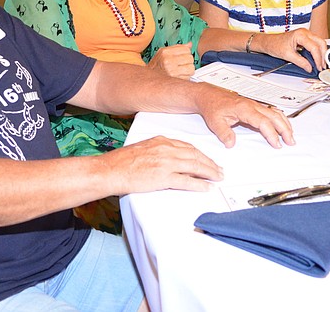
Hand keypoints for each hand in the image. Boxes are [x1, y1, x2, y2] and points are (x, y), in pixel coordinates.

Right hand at [103, 136, 223, 193]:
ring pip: (195, 166)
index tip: (208, 160)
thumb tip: (168, 159)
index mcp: (161, 141)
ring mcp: (165, 163)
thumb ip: (158, 151)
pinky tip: (206, 187)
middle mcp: (166, 149)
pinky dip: (199, 184)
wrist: (110, 170)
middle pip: (195, 155)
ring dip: (209, 172)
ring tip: (217, 178)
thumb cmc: (121, 162)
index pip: (188, 147)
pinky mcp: (163, 177)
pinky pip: (186, 181)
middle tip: (219, 170)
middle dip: (209, 163)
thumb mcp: (143, 149)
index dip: (201, 154)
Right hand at [147, 43, 195, 79]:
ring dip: (188, 71)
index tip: (182, 57)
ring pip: (191, 68)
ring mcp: (171, 71)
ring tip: (181, 71)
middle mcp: (168, 61)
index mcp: (165, 52)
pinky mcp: (175, 81)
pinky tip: (179, 77)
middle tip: (181, 65)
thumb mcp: (163, 53)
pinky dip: (186, 78)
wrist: (147, 80)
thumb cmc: (156, 66)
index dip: (186, 53)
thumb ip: (177, 48)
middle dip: (188, 62)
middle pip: (190, 58)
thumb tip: (190, 44)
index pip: (186, 49)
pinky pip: (188, 77)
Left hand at [196, 85, 293, 148]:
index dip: (271, 134)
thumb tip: (231, 143)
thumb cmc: (212, 106)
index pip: (263, 122)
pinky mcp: (254, 105)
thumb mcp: (214, 122)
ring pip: (275, 112)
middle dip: (285, 129)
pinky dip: (280, 118)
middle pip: (274, 116)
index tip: (276, 144)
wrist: (208, 95)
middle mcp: (252, 105)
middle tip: (290, 142)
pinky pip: (271, 111)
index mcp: (244, 108)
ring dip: (285, 123)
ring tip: (291, 135)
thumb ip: (224, 133)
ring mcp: (254, 104)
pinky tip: (283, 124)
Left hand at [252, 29, 327, 73]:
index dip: (318, 59)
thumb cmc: (274, 44)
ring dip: (321, 53)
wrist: (268, 42)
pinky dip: (317, 52)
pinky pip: (315, 44)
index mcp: (300, 34)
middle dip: (323, 55)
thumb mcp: (287, 55)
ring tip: (321, 64)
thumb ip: (300, 62)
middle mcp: (304, 32)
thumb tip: (309, 67)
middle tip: (322, 66)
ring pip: (319, 43)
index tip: (318, 67)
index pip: (314, 47)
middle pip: (320, 43)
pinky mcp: (305, 38)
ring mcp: (305, 34)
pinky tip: (317, 59)